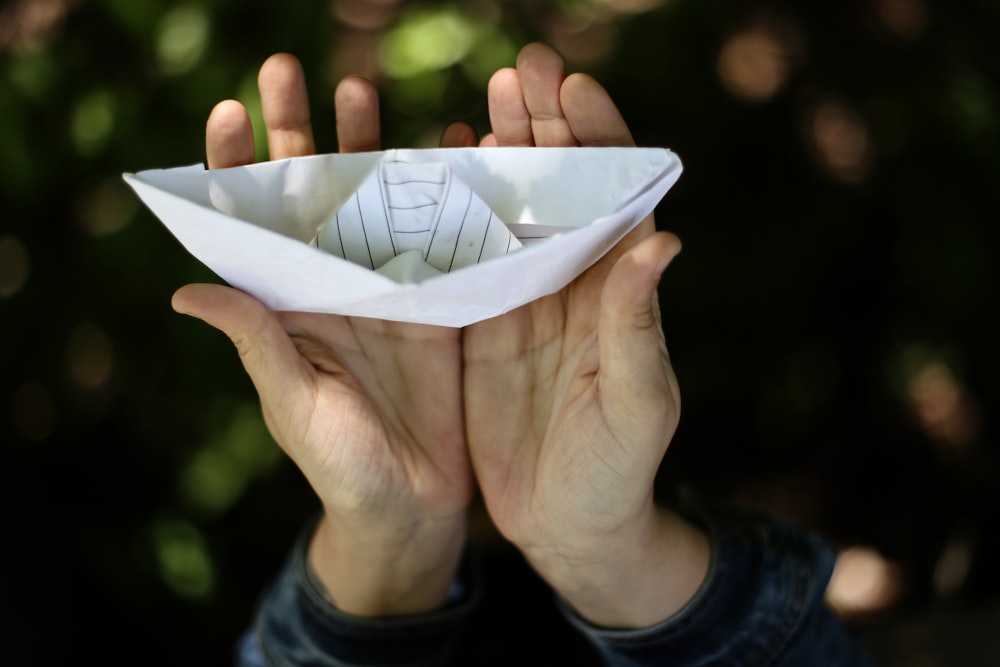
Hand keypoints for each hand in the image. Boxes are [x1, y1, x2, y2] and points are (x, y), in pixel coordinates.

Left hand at [173, 55, 472, 614]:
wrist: (414, 511)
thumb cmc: (341, 467)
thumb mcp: (294, 406)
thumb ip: (256, 344)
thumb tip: (186, 293)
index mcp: (294, 307)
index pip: (257, 224)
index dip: (237, 168)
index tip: (229, 112)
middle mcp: (339, 287)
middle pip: (316, 196)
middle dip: (303, 133)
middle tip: (293, 72)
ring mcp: (395, 292)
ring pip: (378, 203)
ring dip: (371, 148)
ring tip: (366, 93)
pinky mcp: (448, 305)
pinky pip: (447, 238)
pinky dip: (452, 193)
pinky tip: (456, 150)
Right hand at [461, 44, 709, 627]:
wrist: (570, 526)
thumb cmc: (619, 469)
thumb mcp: (637, 400)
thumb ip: (640, 325)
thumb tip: (663, 240)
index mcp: (616, 290)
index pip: (615, 195)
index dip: (599, 138)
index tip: (574, 89)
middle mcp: (570, 282)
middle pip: (558, 187)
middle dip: (543, 126)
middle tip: (518, 72)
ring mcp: (521, 301)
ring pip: (507, 212)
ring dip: (494, 158)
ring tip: (476, 109)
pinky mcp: (478, 327)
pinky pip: (461, 259)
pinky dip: (450, 216)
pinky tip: (433, 180)